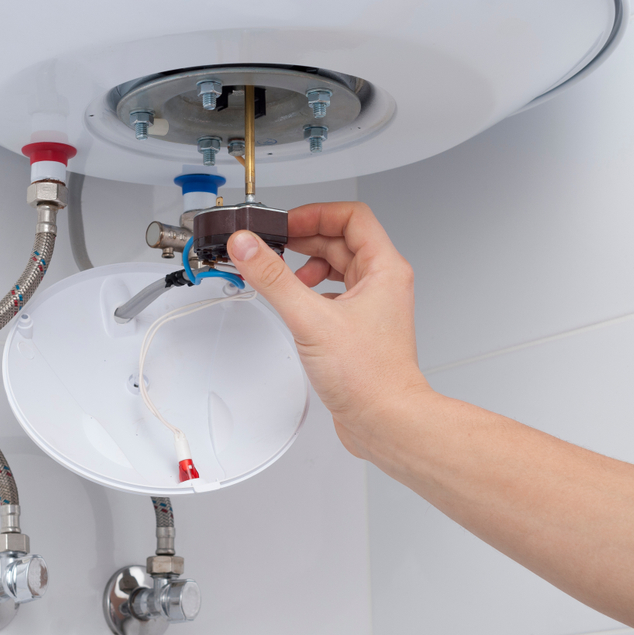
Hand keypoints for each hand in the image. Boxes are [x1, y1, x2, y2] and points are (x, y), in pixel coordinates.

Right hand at [226, 202, 431, 459]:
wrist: (385, 420)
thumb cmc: (369, 377)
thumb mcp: (311, 319)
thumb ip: (274, 279)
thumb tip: (248, 247)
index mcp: (384, 269)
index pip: (351, 217)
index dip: (316, 214)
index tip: (286, 225)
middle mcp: (382, 283)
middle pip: (340, 240)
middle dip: (304, 240)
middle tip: (273, 246)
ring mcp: (372, 306)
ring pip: (337, 267)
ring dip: (307, 265)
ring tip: (283, 275)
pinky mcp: (359, 328)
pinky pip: (333, 294)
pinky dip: (311, 291)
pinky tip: (295, 303)